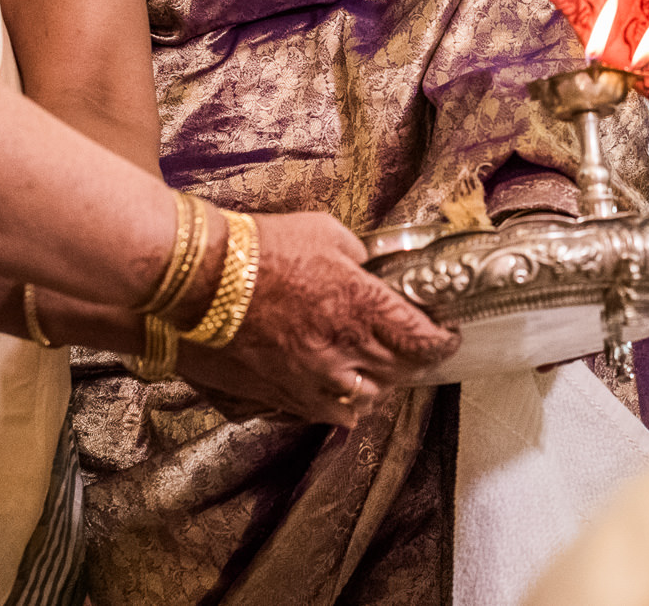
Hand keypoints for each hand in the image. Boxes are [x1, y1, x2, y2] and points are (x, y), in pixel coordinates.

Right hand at [182, 212, 458, 427]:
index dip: (443, 341)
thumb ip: (358, 256)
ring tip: (379, 369)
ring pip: (369, 399)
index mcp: (362, 306)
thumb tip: (369, 267)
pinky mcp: (284, 395)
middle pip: (403, 372)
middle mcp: (345, 350)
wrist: (200, 278)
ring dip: (381, 384)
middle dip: (416, 360)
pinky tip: (342, 390)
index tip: (448, 335)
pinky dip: (343, 405)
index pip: (423, 339)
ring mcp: (314, 378)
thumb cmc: (260, 247)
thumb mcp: (326, 233)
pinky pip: (329, 414)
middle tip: (416, 347)